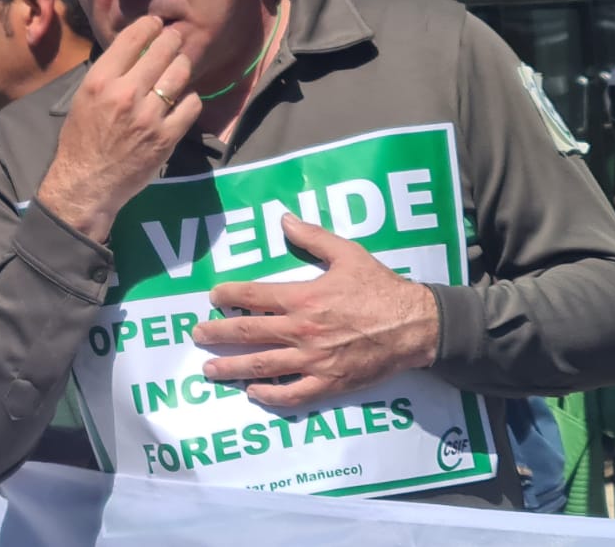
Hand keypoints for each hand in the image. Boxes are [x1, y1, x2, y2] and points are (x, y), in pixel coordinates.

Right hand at [36, 16, 200, 239]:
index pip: (133, 38)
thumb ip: (109, 74)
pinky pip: (191, 104)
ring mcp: (149, 116)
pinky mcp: (167, 136)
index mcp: (101, 81)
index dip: (149, 25)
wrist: (86, 183)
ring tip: (179, 66)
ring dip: (182, 65)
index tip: (156, 24)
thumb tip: (134, 51)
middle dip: (172, 39)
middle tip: (175, 39)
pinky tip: (182, 100)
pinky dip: (190, 98)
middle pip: (163, 50)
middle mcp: (126, 94)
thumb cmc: (80, 140)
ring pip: (180, 73)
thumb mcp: (84, 98)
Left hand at [191, 214, 439, 406]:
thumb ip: (312, 237)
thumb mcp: (348, 253)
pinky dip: (270, 396)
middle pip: (247, 333)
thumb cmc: (381, 288)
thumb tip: (284, 219)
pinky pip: (293, 394)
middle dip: (216, 334)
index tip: (213, 297)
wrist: (417, 325)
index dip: (227, 296)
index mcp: (302, 298)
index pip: (252, 296)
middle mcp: (301, 331)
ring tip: (209, 370)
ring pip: (261, 366)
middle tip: (196, 336)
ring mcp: (313, 361)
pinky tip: (253, 393)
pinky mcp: (330, 383)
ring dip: (231, 369)